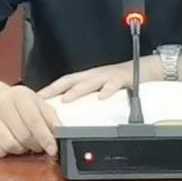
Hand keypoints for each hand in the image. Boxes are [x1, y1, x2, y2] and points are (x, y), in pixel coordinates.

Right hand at [0, 79, 60, 157]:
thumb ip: (51, 118)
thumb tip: (61, 132)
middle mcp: (1, 104)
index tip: (53, 149)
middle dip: (35, 145)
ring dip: (20, 150)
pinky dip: (3, 152)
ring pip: (9, 145)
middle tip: (38, 146)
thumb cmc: (19, 104)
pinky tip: (7, 145)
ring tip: (23, 143)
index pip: (34, 120)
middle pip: (23, 135)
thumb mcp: (38, 104)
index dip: (45, 137)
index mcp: (19, 95)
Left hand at [37, 55, 161, 102]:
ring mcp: (108, 75)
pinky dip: (107, 90)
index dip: (49, 89)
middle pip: (71, 80)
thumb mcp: (102, 87)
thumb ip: (89, 96)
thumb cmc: (122, 81)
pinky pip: (114, 84)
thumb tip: (72, 112)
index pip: (64, 82)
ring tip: (66, 98)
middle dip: (55, 89)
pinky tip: (102, 97)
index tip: (34, 99)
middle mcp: (95, 75)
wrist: (147, 68)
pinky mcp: (123, 78)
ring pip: (89, 81)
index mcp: (88, 78)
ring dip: (77, 90)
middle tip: (42, 100)